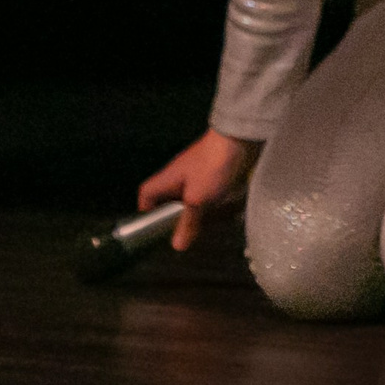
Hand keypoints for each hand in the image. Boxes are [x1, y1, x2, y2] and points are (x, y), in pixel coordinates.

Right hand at [136, 127, 260, 251]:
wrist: (239, 138)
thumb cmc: (211, 166)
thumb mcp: (197, 199)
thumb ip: (188, 222)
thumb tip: (176, 246)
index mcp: (168, 178)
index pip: (146, 193)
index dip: (146, 210)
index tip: (154, 227)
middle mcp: (179, 175)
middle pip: (169, 198)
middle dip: (176, 216)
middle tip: (184, 232)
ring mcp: (197, 172)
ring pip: (190, 197)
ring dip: (197, 210)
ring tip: (206, 225)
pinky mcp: (214, 170)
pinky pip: (208, 191)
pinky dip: (213, 202)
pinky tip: (223, 211)